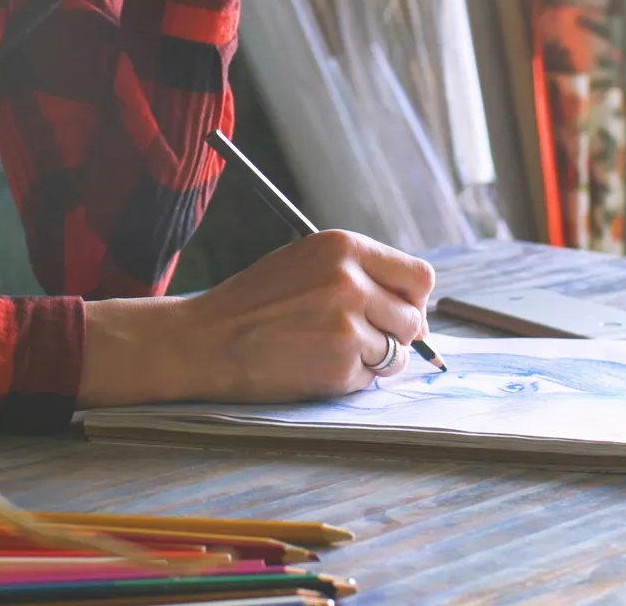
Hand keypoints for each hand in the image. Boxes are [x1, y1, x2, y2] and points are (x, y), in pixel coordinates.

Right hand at [76, 230, 435, 407]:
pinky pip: (371, 378)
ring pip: (396, 351)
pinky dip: (352, 378)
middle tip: (363, 337)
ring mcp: (348, 325)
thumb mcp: (306, 263)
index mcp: (344, 247)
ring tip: (331, 350)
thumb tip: (411, 306)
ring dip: (373, 358)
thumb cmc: (253, 302)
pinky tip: (317, 365)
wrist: (206, 339)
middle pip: (413, 317)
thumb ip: (357, 273)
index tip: (398, 309)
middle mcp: (351, 282)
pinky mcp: (340, 364)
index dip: (411, 298)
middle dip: (396, 333)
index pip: (419, 276)